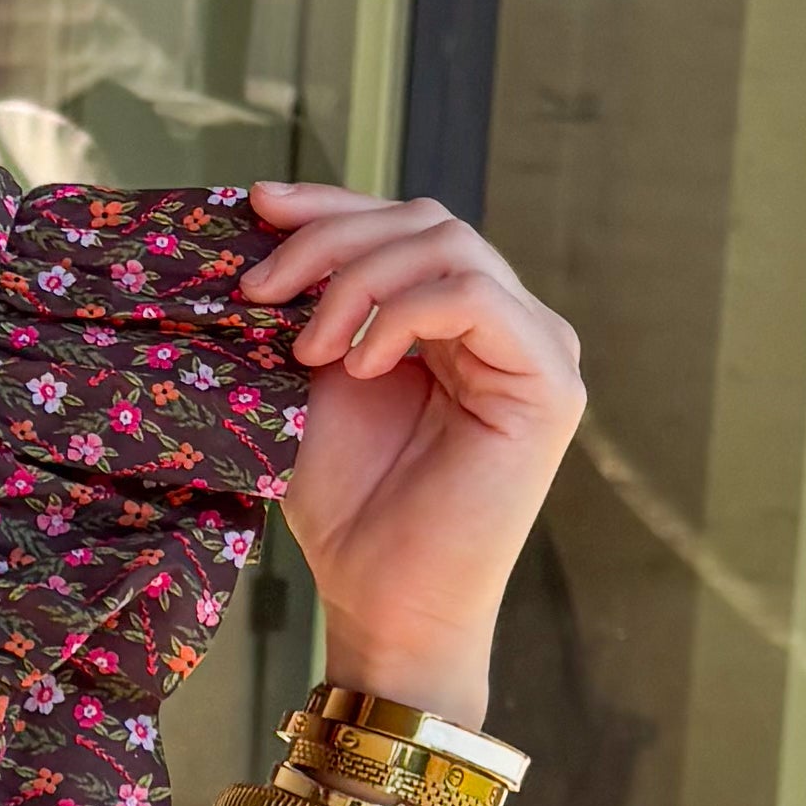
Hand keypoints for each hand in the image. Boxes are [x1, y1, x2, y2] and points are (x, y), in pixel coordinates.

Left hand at [241, 184, 583, 726]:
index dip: (331, 203)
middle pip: (426, 219)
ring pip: (449, 245)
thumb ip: (314, 302)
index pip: (404, 222)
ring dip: (357, 281)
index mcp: (458, 316)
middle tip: (258, 292)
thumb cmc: (350, 506)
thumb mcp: (316, 379)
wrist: (384, 602)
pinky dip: (404, 315)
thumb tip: (263, 215)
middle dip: (330, 240)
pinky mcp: (550, 384)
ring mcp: (538, 347)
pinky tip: (361, 365)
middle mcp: (509, 322)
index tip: (255, 207)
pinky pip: (476, 296)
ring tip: (308, 349)